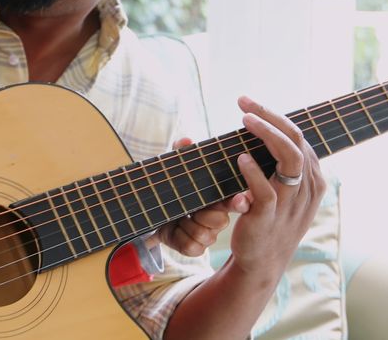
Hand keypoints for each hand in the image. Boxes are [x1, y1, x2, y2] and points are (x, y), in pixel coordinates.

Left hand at [151, 138, 247, 256]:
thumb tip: (185, 140)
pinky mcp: (194, 248)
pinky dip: (180, 237)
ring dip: (188, 224)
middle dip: (203, 214)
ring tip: (178, 216)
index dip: (238, 202)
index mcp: (217, 197)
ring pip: (207, 234)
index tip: (238, 200)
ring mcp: (207, 234)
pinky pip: (193, 247)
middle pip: (220, 220)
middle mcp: (216, 217)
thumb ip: (179, 154)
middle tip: (189, 207)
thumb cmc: (168, 189)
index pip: (235, 200)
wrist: (148, 212)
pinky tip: (174, 228)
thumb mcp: (172, 170)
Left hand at [228, 96, 324, 279]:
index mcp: (311, 178)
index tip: (248, 103)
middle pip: (297, 141)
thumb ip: (278, 164)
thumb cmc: (267, 218)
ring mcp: (290, 203)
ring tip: (245, 121)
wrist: (261, 260)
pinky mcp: (270, 218)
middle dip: (271, 117)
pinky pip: (267, 191)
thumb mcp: (281, 189)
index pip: (299, 137)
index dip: (275, 116)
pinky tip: (240, 158)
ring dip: (267, 136)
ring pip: (289, 159)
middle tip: (244, 104)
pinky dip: (253, 172)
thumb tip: (262, 128)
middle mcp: (306, 188)